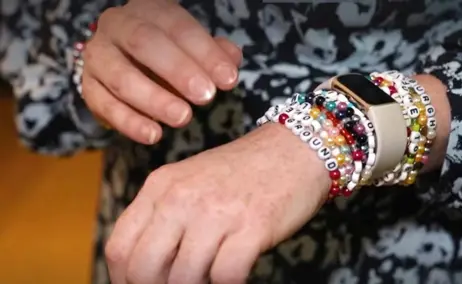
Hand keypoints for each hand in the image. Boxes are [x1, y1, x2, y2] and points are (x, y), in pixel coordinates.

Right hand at [81, 0, 241, 143]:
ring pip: (122, 77)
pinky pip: (105, 105)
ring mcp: (98, 56)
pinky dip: (130, 122)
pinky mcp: (88, 87)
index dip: (205, 53)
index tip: (228, 79)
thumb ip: (215, 53)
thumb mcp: (196, 47)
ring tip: (183, 118)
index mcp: (149, 9)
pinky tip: (154, 134)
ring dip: (155, 100)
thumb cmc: (172, 53)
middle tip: (206, 97)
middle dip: (178, 71)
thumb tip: (231, 61)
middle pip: (144, 43)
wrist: (129, 61)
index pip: (178, 26)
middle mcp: (117, 25)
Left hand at [105, 124, 330, 283]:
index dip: (125, 279)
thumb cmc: (243, 172)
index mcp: (161, 186)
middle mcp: (182, 197)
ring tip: (212, 276)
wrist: (295, 149)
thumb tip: (148, 268)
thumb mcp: (191, 182)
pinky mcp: (253, 226)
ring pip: (184, 278)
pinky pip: (226, 277)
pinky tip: (236, 276)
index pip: (119, 248)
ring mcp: (217, 212)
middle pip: (144, 268)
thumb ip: (164, 217)